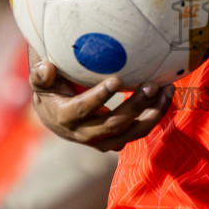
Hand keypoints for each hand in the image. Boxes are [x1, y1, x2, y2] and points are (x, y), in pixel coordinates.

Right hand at [29, 51, 173, 151]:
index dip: (99, 97)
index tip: (115, 80)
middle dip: (135, 105)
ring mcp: (102, 141)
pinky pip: (139, 131)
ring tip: (167, 90)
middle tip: (151, 84)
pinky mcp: (116, 141)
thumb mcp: (41, 83)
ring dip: (152, 113)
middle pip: (114, 124)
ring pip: (132, 132)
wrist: (55, 117)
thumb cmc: (50, 91)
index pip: (83, 109)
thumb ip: (41, 75)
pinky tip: (166, 96)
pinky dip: (154, 115)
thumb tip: (47, 67)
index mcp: (65, 118)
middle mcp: (85, 134)